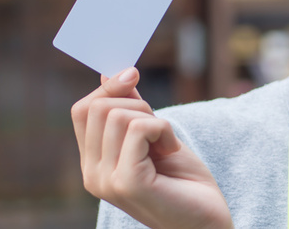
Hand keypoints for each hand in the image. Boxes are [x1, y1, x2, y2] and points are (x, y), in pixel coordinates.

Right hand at [71, 68, 232, 228]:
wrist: (206, 219)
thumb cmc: (183, 181)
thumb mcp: (153, 135)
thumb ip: (131, 109)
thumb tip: (111, 74)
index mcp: (93, 163)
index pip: (82, 110)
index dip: (109, 88)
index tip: (133, 75)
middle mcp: (92, 174)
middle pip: (98, 107)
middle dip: (136, 103)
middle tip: (159, 128)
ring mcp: (107, 181)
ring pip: (118, 115)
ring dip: (153, 119)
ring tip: (166, 144)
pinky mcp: (128, 183)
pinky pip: (138, 129)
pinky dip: (162, 129)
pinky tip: (171, 149)